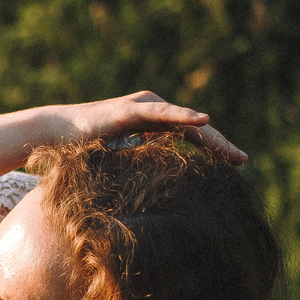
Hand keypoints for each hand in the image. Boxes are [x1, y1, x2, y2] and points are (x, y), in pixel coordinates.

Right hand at [53, 91, 247, 164]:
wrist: (56, 133)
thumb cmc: (86, 150)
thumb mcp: (123, 161)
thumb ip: (142, 166)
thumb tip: (159, 192)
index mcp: (154, 124)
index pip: (192, 137)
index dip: (214, 151)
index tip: (237, 167)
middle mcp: (153, 111)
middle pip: (195, 130)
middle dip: (220, 145)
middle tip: (243, 161)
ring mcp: (143, 107)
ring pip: (185, 122)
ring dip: (211, 136)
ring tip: (233, 153)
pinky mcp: (131, 109)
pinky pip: (162, 113)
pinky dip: (183, 116)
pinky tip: (202, 120)